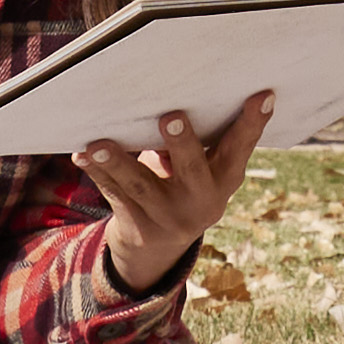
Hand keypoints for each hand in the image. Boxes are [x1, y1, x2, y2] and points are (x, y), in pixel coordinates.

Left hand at [71, 89, 277, 294]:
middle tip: (172, 116)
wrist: (159, 249)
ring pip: (141, 186)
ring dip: (118, 162)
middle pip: (192, 170)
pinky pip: (115, 196)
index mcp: (224, 180)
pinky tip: (82, 154)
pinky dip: (98, 173)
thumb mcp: (201, 171)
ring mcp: (169, 218)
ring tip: (98, 142)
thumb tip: (167, 101)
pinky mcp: (139, 228)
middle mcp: (203, 202)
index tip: (261, 94)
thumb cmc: (182, 184)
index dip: (252, 123)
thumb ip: (196, 144)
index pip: (241, 149)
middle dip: (182, 144)